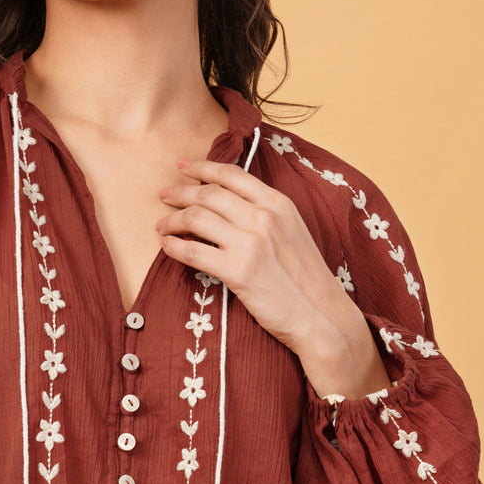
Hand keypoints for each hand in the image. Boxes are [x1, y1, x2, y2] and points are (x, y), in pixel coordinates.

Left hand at [156, 159, 390, 399]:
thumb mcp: (292, 231)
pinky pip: (192, 251)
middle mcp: (263, 217)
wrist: (320, 315)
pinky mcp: (238, 271)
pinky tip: (166, 247)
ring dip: (172, 220)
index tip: (183, 167)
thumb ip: (266, 214)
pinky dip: (173, 246)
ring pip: (195, 218)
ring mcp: (250, 243)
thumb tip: (230, 204)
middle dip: (180, 192)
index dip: (202, 168)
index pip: (231, 175)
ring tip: (162, 226)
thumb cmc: (305, 278)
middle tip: (164, 197)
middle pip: (208, 194)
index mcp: (278, 203)